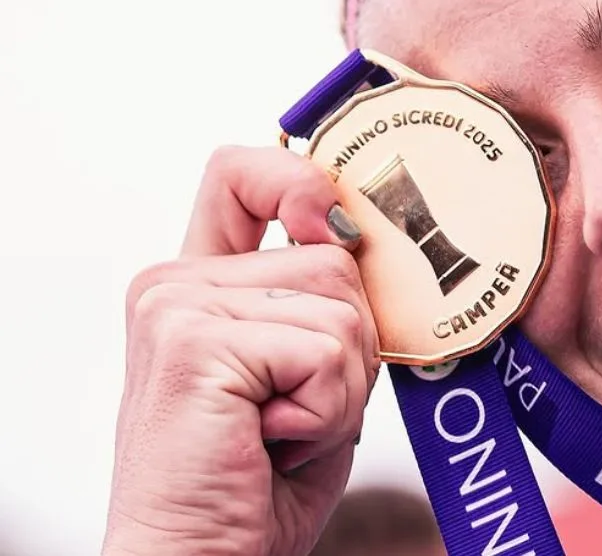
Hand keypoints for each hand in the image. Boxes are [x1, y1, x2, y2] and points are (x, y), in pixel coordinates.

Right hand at [104, 146, 378, 555]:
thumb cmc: (261, 483)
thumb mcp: (308, 372)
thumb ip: (324, 300)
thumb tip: (366, 235)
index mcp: (198, 285)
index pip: (239, 177)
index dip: (297, 177)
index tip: (334, 220)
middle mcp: (175, 283)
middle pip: (333, 258)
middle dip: (352, 347)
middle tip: (296, 413)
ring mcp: (178, 306)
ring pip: (341, 307)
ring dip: (341, 388)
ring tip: (281, 431)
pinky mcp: (193, 341)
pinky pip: (326, 351)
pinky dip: (326, 412)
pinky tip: (272, 442)